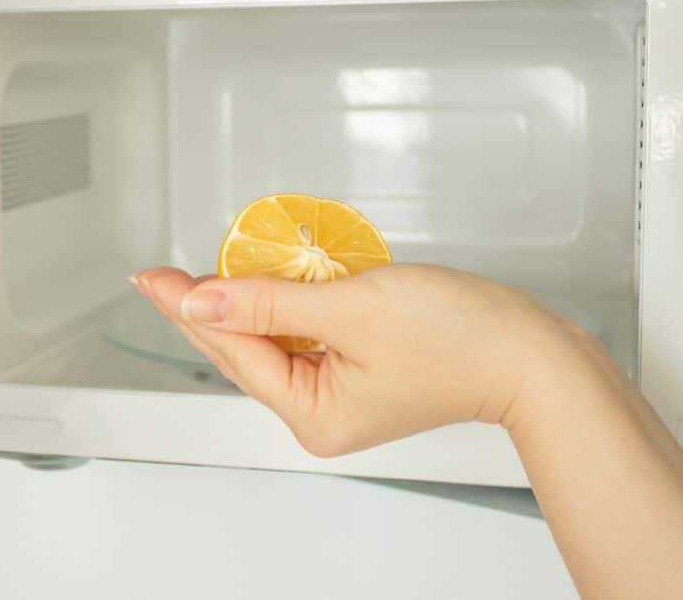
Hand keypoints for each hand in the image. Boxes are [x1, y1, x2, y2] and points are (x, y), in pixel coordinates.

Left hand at [131, 264, 608, 456]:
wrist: (531, 352)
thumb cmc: (458, 337)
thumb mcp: (350, 308)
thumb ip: (267, 303)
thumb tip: (198, 300)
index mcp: (311, 413)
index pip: (232, 351)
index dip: (187, 307)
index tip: (151, 276)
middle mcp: (317, 413)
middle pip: (244, 350)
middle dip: (207, 306)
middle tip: (162, 271)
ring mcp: (337, 395)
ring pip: (270, 340)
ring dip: (244, 302)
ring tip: (204, 269)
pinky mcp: (356, 372)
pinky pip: (302, 336)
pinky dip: (282, 306)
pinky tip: (262, 280)